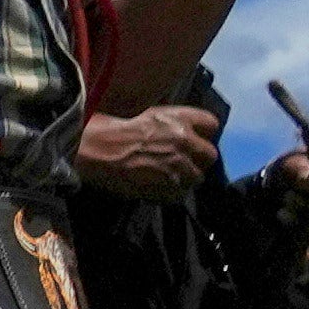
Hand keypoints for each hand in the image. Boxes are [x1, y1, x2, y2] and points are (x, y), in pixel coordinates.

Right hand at [70, 103, 222, 195]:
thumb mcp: (148, 115)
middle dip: (198, 159)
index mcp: (180, 118)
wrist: (96, 151)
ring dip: (185, 178)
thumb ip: (172, 123)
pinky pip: (181, 194)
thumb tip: (182, 132)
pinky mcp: (170, 188)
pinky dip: (171, 192)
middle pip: (210, 155)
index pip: (211, 124)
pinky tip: (156, 186)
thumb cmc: (114, 129)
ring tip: (167, 177)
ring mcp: (180, 166)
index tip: (195, 139)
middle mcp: (186, 141)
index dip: (203, 133)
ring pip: (197, 177)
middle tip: (182, 162)